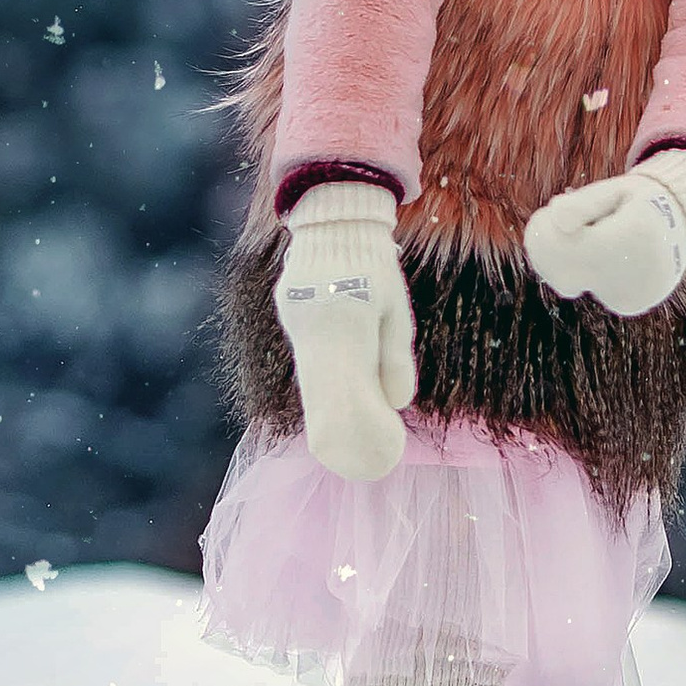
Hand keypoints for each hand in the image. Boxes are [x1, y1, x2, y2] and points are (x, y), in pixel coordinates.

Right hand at [275, 183, 418, 478]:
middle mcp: (316, 320)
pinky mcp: (288, 315)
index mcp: (349, 316)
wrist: (334, 221)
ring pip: (311, 382)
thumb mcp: (394, 310)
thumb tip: (397, 403)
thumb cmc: (375, 267)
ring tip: (349, 447)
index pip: (353, 385)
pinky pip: (308, 364)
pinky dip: (323, 390)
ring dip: (331, 417)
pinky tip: (335, 409)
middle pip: (324, 393)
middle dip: (344, 435)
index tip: (385, 450)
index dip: (366, 425)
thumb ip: (393, 357)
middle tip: (365, 464)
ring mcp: (296, 318)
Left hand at [525, 147, 685, 317]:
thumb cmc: (641, 203)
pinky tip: (609, 258)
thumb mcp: (616, 190)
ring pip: (572, 282)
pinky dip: (589, 273)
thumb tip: (556, 217)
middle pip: (563, 272)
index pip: (566, 244)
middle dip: (550, 248)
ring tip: (597, 238)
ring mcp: (636, 294)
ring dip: (571, 259)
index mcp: (634, 234)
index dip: (544, 230)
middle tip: (556, 224)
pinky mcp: (630, 305)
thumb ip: (584, 202)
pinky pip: (590, 288)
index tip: (547, 213)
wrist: (682, 230)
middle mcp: (638, 272)